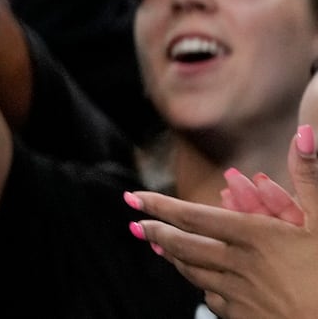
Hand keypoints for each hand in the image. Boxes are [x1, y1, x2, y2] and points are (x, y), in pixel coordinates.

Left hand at [129, 125, 317, 317]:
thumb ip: (310, 176)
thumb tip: (304, 132)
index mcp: (255, 237)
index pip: (194, 217)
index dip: (160, 206)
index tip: (133, 198)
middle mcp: (241, 266)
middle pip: (185, 247)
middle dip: (158, 233)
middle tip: (137, 225)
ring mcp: (242, 297)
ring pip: (195, 274)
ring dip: (175, 259)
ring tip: (161, 248)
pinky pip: (214, 302)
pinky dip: (204, 289)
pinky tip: (200, 284)